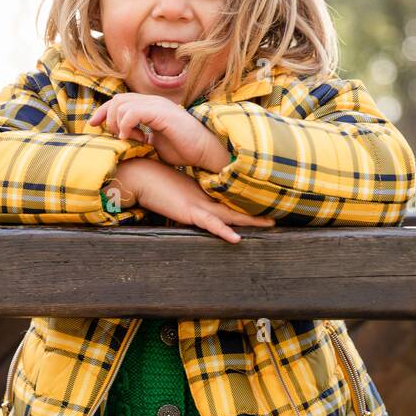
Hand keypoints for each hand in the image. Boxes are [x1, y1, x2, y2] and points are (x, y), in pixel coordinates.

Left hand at [89, 94, 229, 170]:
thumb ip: (139, 138)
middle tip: (120, 138)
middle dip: (108, 120)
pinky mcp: (161, 113)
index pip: (118, 101)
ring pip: (121, 104)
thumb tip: (121, 144)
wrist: (205, 152)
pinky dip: (126, 125)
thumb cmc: (183, 150)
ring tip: (129, 139)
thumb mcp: (154, 144)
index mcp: (150, 107)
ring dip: (118, 124)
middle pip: (116, 100)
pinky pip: (133, 112)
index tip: (93, 125)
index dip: (102, 112)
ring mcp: (157, 105)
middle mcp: (152, 102)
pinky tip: (132, 138)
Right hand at [114, 158, 274, 243]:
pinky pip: (210, 224)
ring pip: (230, 215)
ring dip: (250, 220)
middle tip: (275, 216)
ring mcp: (198, 204)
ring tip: (270, 224)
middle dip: (255, 213)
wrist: (139, 175)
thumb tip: (182, 205)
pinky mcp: (190, 212)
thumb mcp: (170, 192)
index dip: (242, 206)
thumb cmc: (151, 183)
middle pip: (234, 206)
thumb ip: (180, 199)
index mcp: (200, 193)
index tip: (258, 208)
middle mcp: (203, 197)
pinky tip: (236, 239)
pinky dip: (224, 231)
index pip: (225, 201)